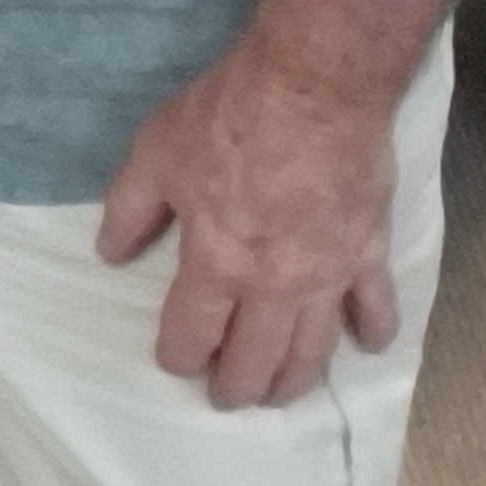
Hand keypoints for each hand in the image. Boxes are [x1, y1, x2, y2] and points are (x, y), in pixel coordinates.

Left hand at [94, 39, 401, 408]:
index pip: (193, 332)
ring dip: (294, 380)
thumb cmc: (227, 116)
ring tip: (279, 394)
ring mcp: (328, 275)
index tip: (175, 362)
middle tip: (227, 399)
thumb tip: (108, 252)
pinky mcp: (369, 253)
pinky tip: (366, 346)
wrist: (313, 87)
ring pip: (312, 350)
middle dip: (237, 386)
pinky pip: (377, 308)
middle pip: (255, 359)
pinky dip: (374, 333)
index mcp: (216, 262)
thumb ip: (130, 209)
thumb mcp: (155, 153)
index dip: (180, 355)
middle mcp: (273, 285)